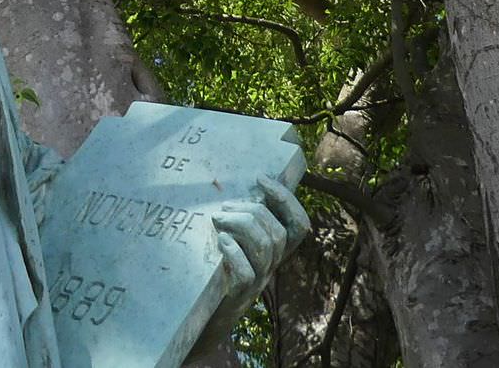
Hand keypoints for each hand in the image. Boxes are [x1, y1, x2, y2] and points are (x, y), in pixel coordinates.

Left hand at [187, 176, 310, 359]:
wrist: (199, 320)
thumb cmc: (214, 272)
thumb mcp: (233, 244)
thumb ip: (238, 222)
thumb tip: (228, 186)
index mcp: (274, 251)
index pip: (298, 225)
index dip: (286, 199)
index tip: (261, 178)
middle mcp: (270, 267)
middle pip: (278, 233)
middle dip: (253, 211)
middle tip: (225, 205)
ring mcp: (257, 283)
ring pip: (266, 248)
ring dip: (241, 225)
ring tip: (218, 218)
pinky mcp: (238, 297)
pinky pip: (247, 274)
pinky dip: (235, 253)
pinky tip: (221, 241)